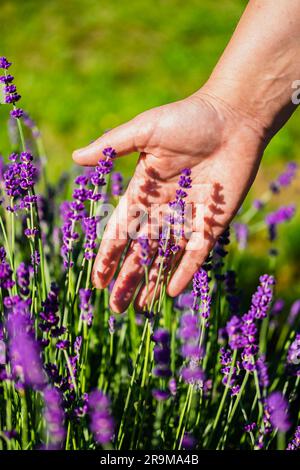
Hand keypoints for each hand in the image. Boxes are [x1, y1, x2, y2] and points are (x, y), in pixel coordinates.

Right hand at [73, 89, 265, 312]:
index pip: (120, 230)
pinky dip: (184, 271)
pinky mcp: (213, 222)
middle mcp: (163, 210)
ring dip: (152, 282)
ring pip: (166, 258)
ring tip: (139, 308)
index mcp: (143, 191)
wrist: (233, 118)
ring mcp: (188, 218)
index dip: (108, 255)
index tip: (97, 279)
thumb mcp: (145, 130)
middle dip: (127, 279)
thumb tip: (76, 157)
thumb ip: (113, 146)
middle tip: (115, 307)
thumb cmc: (189, 118)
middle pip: (140, 252)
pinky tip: (172, 291)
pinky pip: (196, 253)